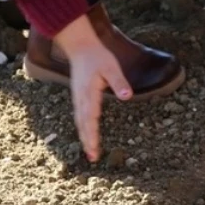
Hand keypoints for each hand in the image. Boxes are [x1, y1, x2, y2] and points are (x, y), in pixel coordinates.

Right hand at [53, 14, 131, 162]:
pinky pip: (79, 115)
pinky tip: (86, 133)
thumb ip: (119, 82)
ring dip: (84, 136)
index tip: (94, 150)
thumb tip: (127, 97)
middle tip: (93, 157)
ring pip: (80, 121)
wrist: (80, 46)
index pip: (91, 119)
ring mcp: (77, 97)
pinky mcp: (78, 95)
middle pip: (83, 124)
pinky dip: (82, 127)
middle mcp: (81, 98)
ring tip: (90, 151)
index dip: (92, 135)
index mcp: (88, 93)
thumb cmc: (97, 56)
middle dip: (87, 141)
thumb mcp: (111, 67)